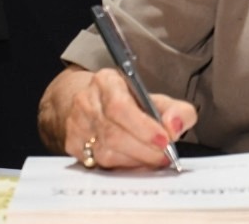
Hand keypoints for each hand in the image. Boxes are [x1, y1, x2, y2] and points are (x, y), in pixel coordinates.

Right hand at [44, 67, 196, 169]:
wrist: (96, 103)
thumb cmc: (130, 102)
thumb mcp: (157, 98)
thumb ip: (176, 110)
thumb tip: (175, 127)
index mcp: (107, 81)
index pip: (120, 107)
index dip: (144, 127)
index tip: (166, 139)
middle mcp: (87, 102)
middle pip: (114, 134)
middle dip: (145, 149)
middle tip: (165, 155)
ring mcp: (76, 125)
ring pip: (105, 152)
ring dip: (136, 160)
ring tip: (155, 159)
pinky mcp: (72, 145)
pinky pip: (98, 163)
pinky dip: (122, 167)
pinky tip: (137, 163)